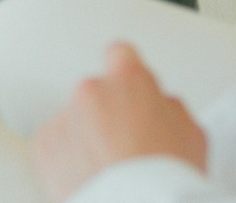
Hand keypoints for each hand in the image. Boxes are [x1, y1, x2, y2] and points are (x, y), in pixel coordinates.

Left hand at [32, 43, 206, 199]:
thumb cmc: (163, 180)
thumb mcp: (192, 135)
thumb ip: (170, 108)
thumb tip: (160, 106)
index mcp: (129, 80)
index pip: (121, 55)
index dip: (128, 75)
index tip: (129, 88)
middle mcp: (91, 91)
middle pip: (97, 93)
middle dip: (109, 114)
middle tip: (127, 147)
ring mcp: (64, 118)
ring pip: (76, 121)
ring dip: (87, 138)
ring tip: (110, 171)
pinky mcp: (43, 147)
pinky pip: (56, 145)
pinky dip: (68, 160)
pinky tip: (92, 178)